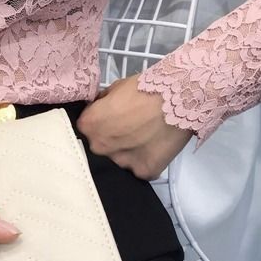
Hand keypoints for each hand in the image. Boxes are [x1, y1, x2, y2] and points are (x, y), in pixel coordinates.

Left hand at [76, 76, 194, 179]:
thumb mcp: (115, 88)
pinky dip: (144, 158)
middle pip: (99, 145)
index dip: (97, 121)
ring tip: (143, 136)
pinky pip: (139, 167)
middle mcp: (99, 147)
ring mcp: (121, 162)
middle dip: (109, 138)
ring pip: (119, 159)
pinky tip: (153, 145)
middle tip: (127, 127)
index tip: (108, 118)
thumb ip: (102, 103)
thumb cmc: (144, 89)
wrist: (176, 99)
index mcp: (89, 125)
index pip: (85, 127)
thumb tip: (99, 108)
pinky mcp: (143, 172)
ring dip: (126, 150)